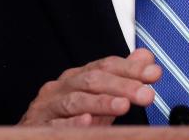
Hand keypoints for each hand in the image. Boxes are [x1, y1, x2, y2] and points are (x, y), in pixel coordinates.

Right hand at [19, 48, 160, 126]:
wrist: (34, 138)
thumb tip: (147, 57)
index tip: (155, 74)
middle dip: (122, 86)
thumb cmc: (68, 119)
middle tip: (147, 95)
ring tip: (123, 106)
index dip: (131, 69)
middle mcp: (60, 88)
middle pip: (92, 80)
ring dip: (101, 103)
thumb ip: (122, 79)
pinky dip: (71, 123)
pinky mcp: (36, 128)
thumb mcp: (98, 99)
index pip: (106, 66)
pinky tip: (87, 123)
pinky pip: (54, 126)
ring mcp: (46, 108)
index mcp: (76, 77)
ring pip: (75, 101)